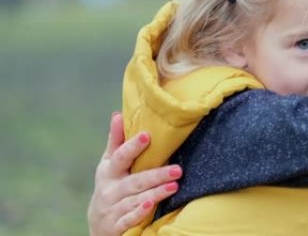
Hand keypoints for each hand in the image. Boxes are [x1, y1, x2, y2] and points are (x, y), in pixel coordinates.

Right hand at [87, 112, 181, 235]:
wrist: (98, 224)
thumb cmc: (110, 185)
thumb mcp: (109, 164)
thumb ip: (116, 141)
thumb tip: (118, 114)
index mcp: (109, 171)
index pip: (121, 156)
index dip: (133, 146)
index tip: (148, 135)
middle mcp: (110, 190)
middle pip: (134, 181)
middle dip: (156, 175)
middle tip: (178, 169)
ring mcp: (113, 209)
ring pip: (135, 200)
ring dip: (155, 193)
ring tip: (174, 186)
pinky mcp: (117, 226)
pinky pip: (129, 219)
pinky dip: (139, 213)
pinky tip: (151, 206)